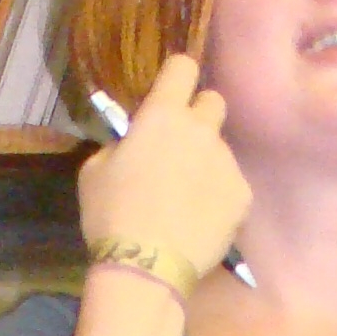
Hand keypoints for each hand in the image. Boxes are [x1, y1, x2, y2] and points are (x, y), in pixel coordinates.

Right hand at [76, 53, 250, 290]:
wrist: (147, 268)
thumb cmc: (110, 217)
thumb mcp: (94, 172)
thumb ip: (119, 145)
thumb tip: (132, 144)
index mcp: (162, 115)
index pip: (183, 67)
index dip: (177, 78)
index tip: (169, 96)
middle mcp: (201, 129)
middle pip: (213, 101)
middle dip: (199, 117)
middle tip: (181, 148)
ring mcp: (226, 161)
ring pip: (221, 149)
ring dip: (207, 163)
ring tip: (187, 200)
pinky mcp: (242, 194)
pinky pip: (232, 184)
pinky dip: (219, 197)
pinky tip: (200, 220)